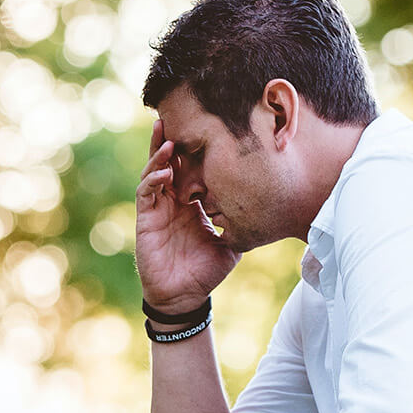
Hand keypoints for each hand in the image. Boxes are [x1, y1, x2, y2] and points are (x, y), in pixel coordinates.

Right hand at [135, 120, 239, 314]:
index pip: (191, 169)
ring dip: (158, 154)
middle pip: (168, 162)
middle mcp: (173, 201)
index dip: (194, 149)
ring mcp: (158, 208)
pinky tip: (164, 172)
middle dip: (170, 140)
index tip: (205, 127)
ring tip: (167, 137)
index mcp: (192, 202)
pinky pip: (146, 193)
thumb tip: (266, 211)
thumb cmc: (205, 271)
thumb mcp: (231, 244)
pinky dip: (153, 179)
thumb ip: (241, 225)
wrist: (184, 296)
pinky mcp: (146, 219)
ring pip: (154, 172)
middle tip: (175, 116)